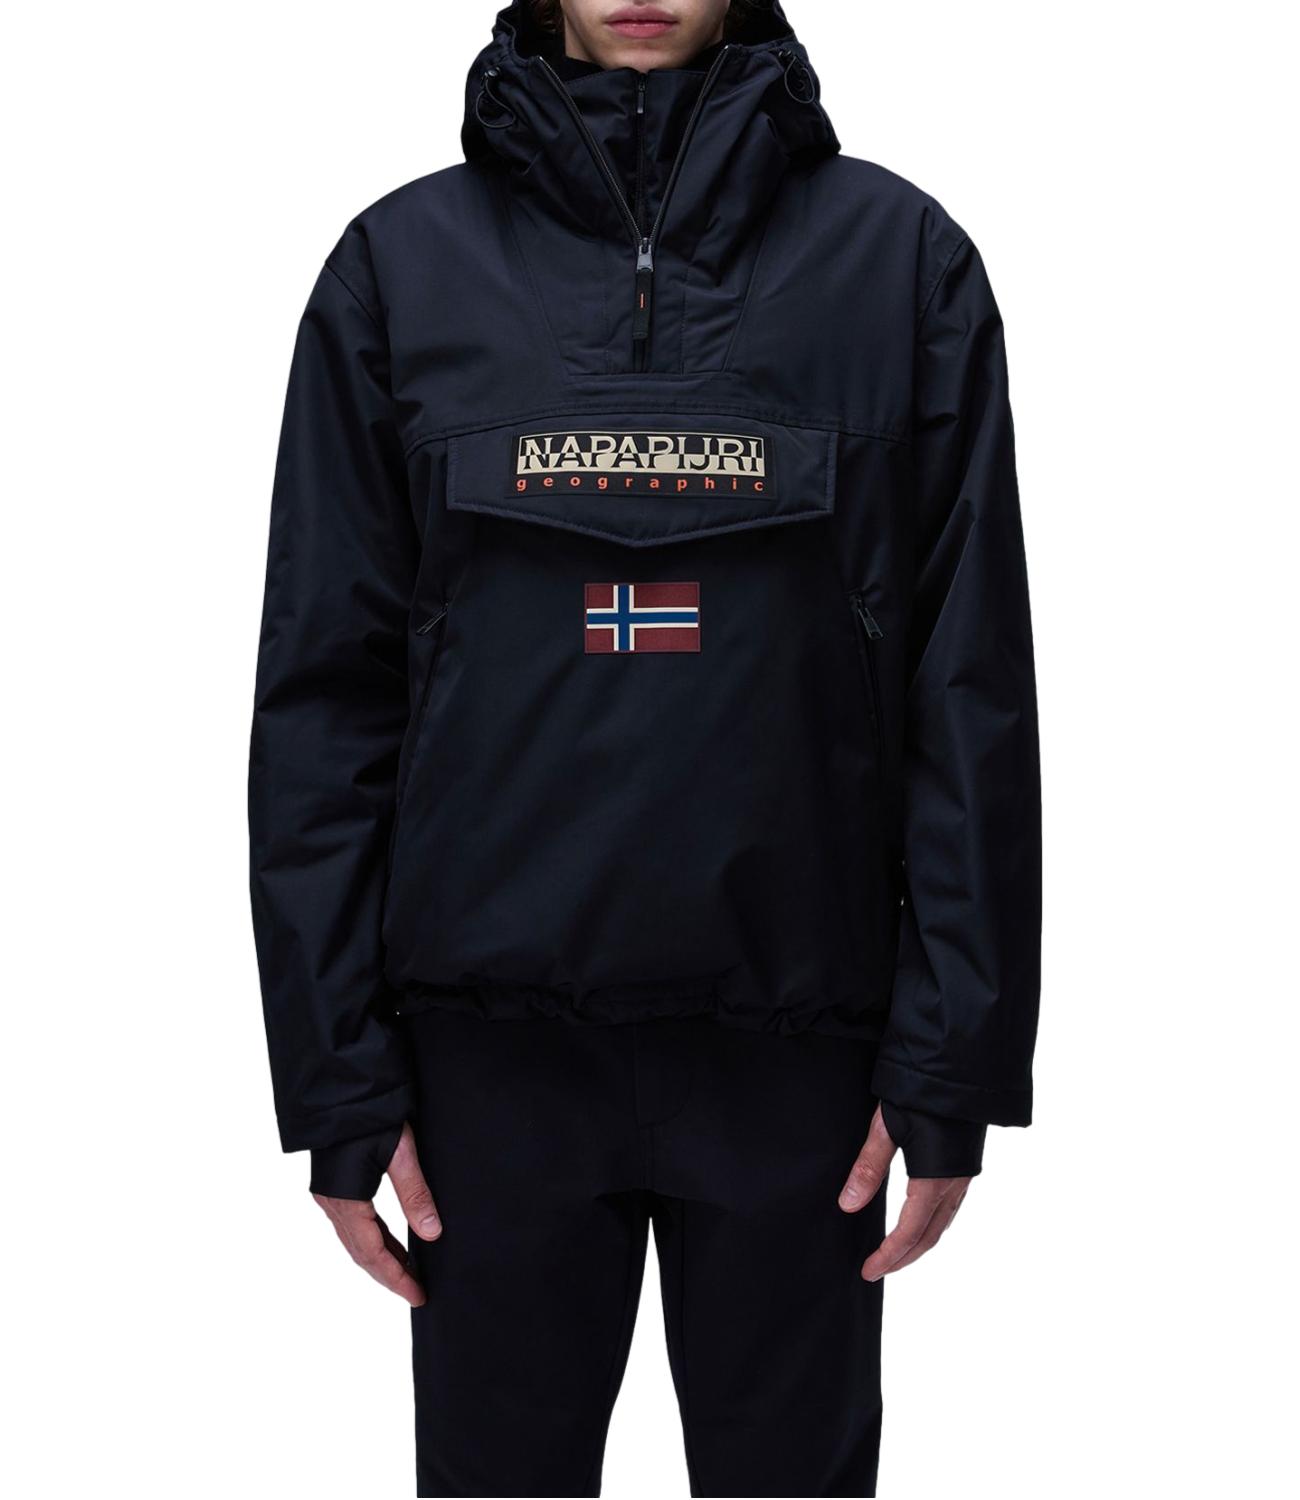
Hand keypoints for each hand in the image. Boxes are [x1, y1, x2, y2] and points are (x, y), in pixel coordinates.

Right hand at [313, 1123, 441, 1305]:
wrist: (341, 1084)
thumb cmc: (369, 1115)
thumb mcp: (400, 1153)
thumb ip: (415, 1194)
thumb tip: (432, 1234)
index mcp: (346, 1201)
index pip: (373, 1254)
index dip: (396, 1278)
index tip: (418, 1296)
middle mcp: (331, 1203)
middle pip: (361, 1253)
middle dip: (389, 1275)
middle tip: (416, 1292)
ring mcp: (329, 1194)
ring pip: (356, 1240)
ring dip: (381, 1258)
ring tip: (408, 1272)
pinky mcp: (333, 1184)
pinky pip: (353, 1224)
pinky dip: (373, 1238)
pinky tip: (390, 1241)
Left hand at [837, 1105, 971, 1280]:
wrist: (961, 1069)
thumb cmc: (922, 1095)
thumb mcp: (886, 1127)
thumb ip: (868, 1168)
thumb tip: (848, 1206)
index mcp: (933, 1181)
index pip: (909, 1233)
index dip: (889, 1255)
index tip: (869, 1270)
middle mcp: (954, 1185)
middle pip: (929, 1237)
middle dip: (904, 1258)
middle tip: (877, 1270)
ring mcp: (964, 1177)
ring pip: (942, 1224)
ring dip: (919, 1244)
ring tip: (896, 1253)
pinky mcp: (965, 1165)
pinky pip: (950, 1209)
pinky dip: (932, 1225)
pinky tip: (920, 1220)